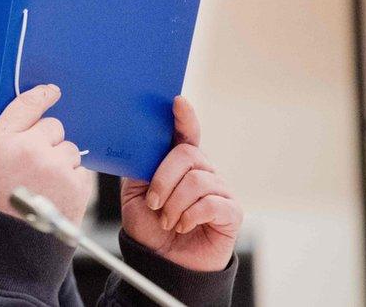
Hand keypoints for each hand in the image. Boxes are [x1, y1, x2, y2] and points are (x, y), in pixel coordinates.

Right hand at [0, 85, 93, 224]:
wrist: (11, 243)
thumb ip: (5, 137)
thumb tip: (29, 118)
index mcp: (2, 141)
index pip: (26, 105)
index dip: (42, 95)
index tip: (51, 91)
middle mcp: (29, 148)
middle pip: (53, 127)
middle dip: (49, 142)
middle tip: (37, 166)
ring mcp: (55, 166)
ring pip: (69, 148)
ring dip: (62, 162)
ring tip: (45, 186)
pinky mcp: (76, 183)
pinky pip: (80, 169)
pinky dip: (72, 180)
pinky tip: (56, 195)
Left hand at [121, 96, 241, 271]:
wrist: (162, 262)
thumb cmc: (149, 226)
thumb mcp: (134, 193)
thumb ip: (139, 168)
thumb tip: (138, 146)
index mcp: (178, 163)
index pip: (185, 133)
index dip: (183, 117)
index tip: (176, 102)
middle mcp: (202, 171)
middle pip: (188, 155)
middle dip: (163, 179)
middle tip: (153, 203)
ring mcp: (219, 190)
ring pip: (197, 181)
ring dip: (174, 204)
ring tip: (167, 221)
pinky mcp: (231, 212)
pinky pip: (211, 204)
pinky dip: (189, 216)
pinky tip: (183, 226)